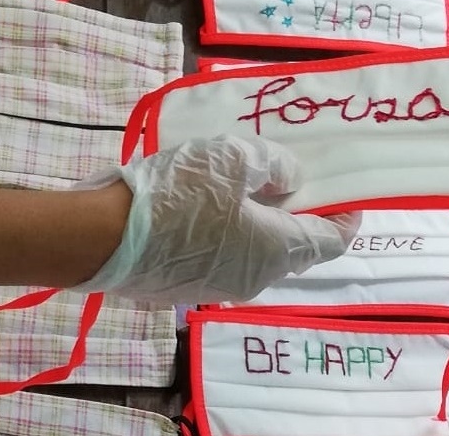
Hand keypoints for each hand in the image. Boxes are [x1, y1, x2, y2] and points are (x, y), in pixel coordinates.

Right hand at [73, 135, 359, 303]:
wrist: (101, 238)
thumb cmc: (176, 193)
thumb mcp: (233, 159)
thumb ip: (274, 166)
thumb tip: (290, 181)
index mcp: (276, 250)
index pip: (331, 241)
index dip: (346, 216)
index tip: (348, 193)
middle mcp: (255, 279)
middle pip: (294, 249)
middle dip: (300, 215)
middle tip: (289, 179)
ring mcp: (219, 288)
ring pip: (257, 254)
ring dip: (262, 223)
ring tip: (245, 186)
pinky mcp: (186, 287)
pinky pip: (225, 258)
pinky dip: (231, 234)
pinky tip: (209, 206)